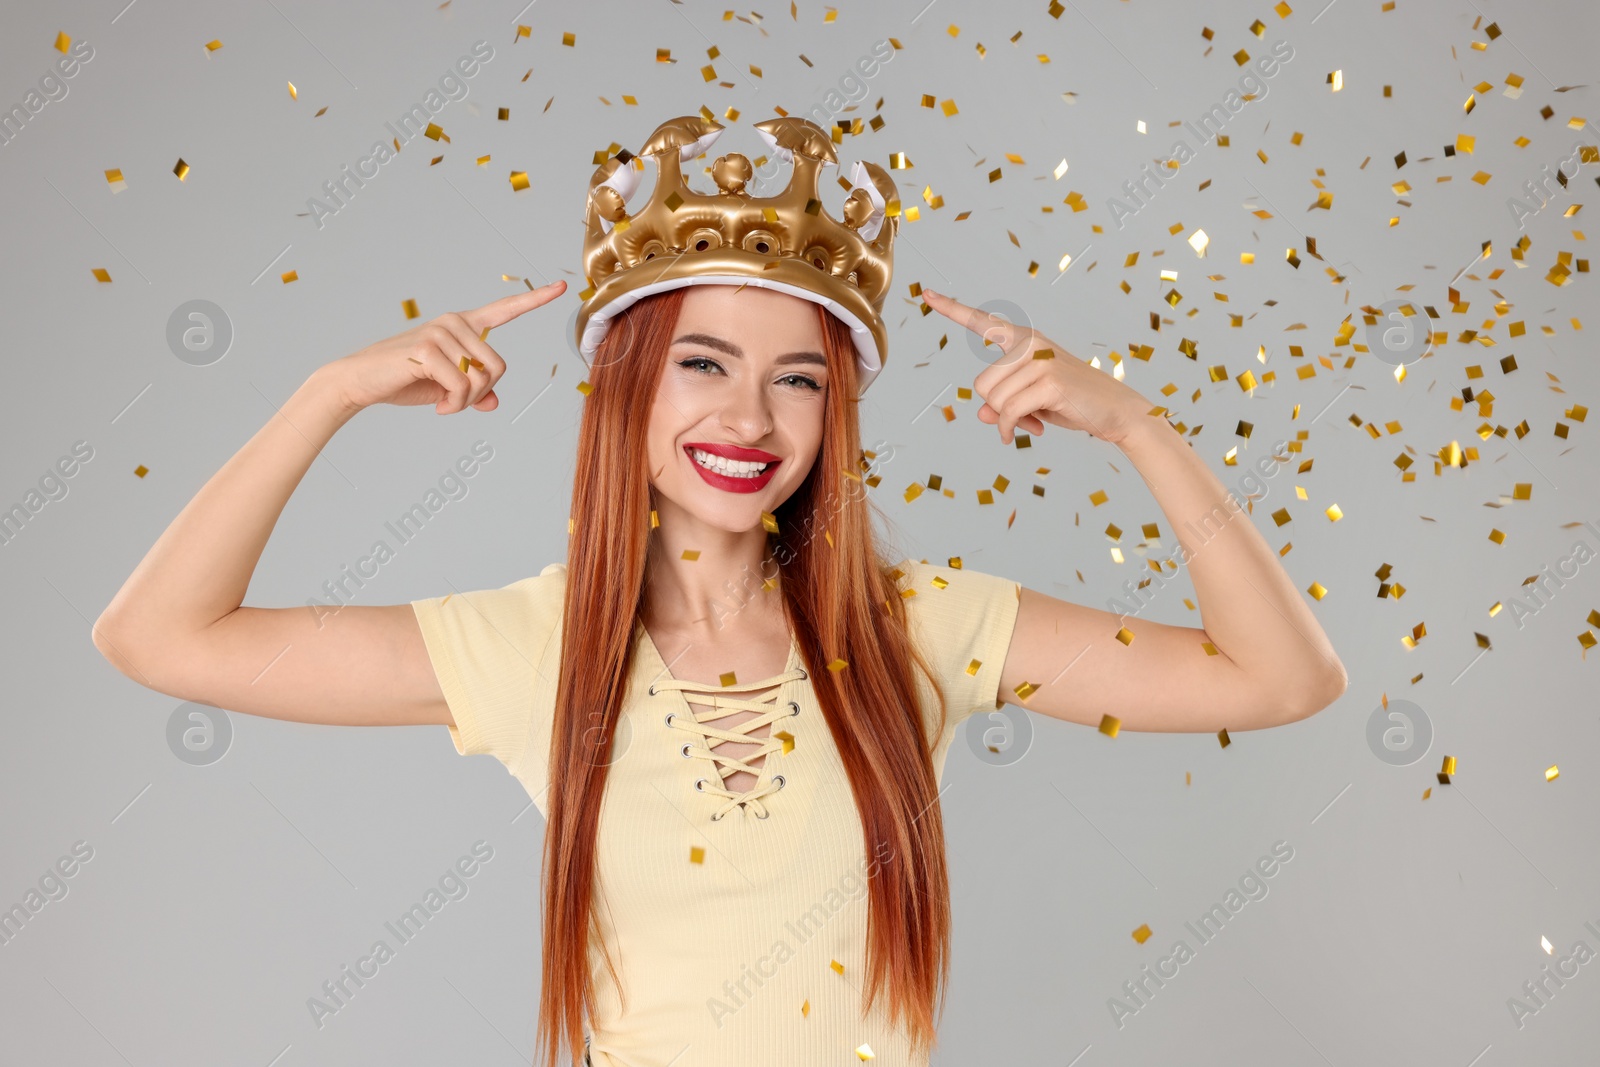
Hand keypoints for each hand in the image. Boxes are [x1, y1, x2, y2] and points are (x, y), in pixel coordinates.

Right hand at [322, 281, 566, 414]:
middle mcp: (455, 322)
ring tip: (444, 402)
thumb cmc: (405, 381)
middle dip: (481, 394)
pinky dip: (455, 405)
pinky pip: (463, 387)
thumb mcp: (446, 388)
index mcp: (463, 325)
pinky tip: (439, 407)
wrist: (361, 382)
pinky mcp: (429, 348)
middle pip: (499, 367)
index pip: (505, 309)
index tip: (562, 287)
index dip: (535, 299)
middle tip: (456, 402)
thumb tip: (494, 402)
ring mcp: (442, 332)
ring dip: (466, 402)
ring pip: (482, 379)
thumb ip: (474, 392)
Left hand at [922, 288, 1149, 446]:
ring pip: (993, 401)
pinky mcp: (1048, 381)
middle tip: (1026, 414)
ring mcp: (1039, 359)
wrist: (1113, 411)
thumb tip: (983, 414)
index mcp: (1023, 339)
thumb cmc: (1068, 401)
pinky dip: (1012, 430)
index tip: (927, 293)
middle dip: (998, 407)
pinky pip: (1009, 414)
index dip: (951, 309)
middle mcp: (1029, 342)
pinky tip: (1029, 432)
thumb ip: (1001, 402)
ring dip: (1008, 420)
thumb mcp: (1028, 401)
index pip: (981, 322)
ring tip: (1034, 419)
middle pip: (981, 385)